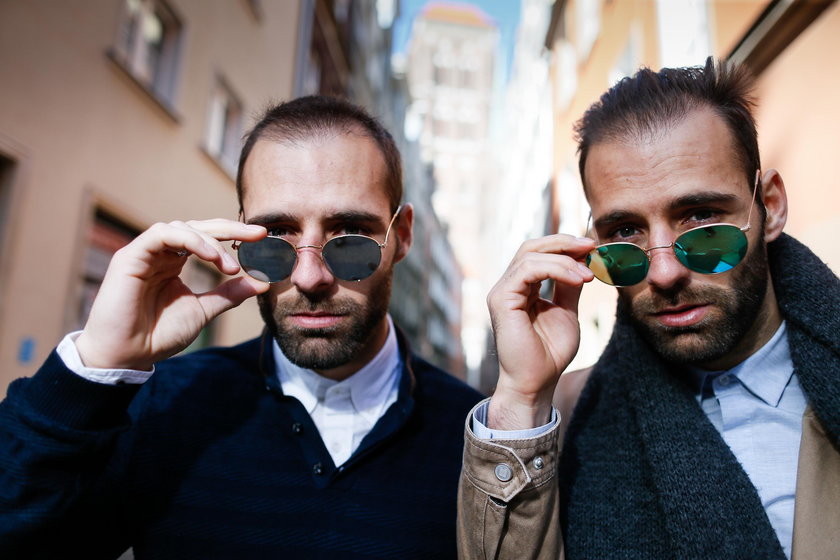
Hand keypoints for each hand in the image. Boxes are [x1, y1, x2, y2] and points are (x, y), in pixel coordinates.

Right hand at [75, 219, 269, 369]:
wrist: (128, 355)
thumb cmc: (159, 334)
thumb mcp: (202, 311)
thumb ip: (228, 295)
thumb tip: (262, 282)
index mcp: (174, 261)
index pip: (207, 238)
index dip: (234, 235)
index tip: (262, 238)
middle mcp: (160, 253)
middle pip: (198, 227)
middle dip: (230, 229)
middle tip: (258, 235)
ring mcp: (144, 252)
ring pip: (182, 227)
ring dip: (211, 242)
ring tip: (230, 266)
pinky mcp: (130, 256)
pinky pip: (162, 234)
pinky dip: (190, 240)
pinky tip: (211, 257)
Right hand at [486, 235, 594, 429]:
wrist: (537, 383)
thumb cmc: (549, 355)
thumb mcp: (567, 312)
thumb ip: (570, 287)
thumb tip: (584, 262)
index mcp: (522, 289)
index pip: (539, 254)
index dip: (565, 247)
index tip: (593, 249)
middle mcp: (509, 287)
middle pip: (531, 247)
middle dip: (564, 242)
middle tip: (592, 246)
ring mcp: (502, 292)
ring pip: (530, 255)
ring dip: (565, 259)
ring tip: (589, 273)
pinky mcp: (501, 299)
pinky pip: (528, 270)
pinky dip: (556, 269)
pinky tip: (578, 279)